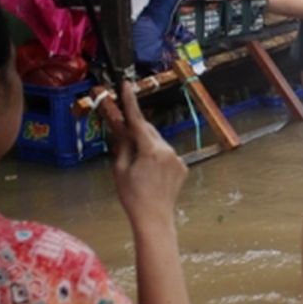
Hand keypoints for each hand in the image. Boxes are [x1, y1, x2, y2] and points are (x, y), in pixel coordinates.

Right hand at [98, 81, 187, 226]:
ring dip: (147, 145)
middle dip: (137, 130)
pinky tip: (150, 173)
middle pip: (149, 131)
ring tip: (138, 165)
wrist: (154, 218)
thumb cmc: (132, 196)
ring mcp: (177, 158)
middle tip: (124, 135)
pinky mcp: (182, 167)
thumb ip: (123, 145)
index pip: (137, 120)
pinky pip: (167, 155)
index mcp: (150, 149)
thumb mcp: (120, 169)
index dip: (130, 102)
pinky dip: (157, 157)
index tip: (126, 85)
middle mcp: (167, 150)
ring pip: (158, 143)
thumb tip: (122, 128)